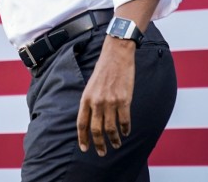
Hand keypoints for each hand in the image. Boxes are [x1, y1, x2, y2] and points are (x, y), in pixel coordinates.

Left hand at [77, 36, 134, 155]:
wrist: (116, 55)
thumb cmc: (104, 70)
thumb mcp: (90, 86)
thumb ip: (90, 102)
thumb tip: (91, 119)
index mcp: (86, 98)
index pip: (81, 123)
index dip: (83, 138)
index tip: (85, 148)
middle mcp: (96, 102)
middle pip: (96, 130)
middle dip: (98, 144)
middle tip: (101, 153)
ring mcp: (110, 102)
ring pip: (111, 129)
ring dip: (114, 140)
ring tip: (116, 144)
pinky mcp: (124, 100)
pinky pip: (124, 121)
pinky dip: (125, 129)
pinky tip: (126, 132)